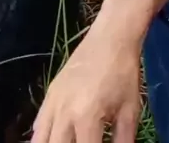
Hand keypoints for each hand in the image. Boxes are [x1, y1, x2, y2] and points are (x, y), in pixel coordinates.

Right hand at [32, 1, 141, 142]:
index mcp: (86, 118)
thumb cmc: (124, 73)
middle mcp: (64, 113)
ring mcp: (53, 102)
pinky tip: (53, 139)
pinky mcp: (49, 93)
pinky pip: (38, 124)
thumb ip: (123, 141)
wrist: (111, 38)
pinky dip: (42, 137)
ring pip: (40, 140)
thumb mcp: (130, 110)